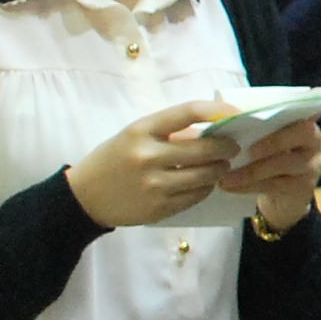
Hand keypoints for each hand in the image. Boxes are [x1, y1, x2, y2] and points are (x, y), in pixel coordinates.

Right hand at [68, 100, 240, 228]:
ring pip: (205, 175)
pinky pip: (196, 195)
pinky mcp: (159, 207)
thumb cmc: (115, 158)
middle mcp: (148, 156)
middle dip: (226, 147)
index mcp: (141, 130)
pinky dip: (206, 188)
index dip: (218, 111)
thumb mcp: (134, 135)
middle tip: (233, 146)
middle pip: (205, 149)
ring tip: (221, 165)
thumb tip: (213, 129)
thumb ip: (169, 131)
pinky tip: (205, 183)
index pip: (189, 112)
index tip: (235, 115)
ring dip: (220, 169)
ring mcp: (154, 184)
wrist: (85, 196)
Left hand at [221, 116, 320, 234]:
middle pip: (301, 133)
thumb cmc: (269, 156)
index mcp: (305, 121)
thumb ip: (257, 123)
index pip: (301, 110)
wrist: (283, 194)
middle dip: (272, 141)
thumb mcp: (266, 138)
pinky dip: (249, 186)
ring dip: (252, 170)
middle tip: (243, 150)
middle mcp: (315, 141)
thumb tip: (227, 111)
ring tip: (225, 176)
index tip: (256, 117)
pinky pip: (275, 185)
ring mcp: (312, 165)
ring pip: (284, 164)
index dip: (285, 110)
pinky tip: (230, 186)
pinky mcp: (304, 187)